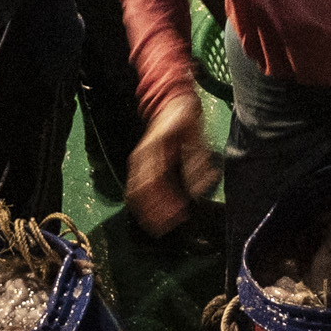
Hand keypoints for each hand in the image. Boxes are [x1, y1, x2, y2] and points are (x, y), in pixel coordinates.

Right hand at [124, 91, 218, 234]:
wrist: (170, 103)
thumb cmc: (184, 119)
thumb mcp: (195, 137)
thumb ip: (196, 163)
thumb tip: (197, 190)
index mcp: (152, 150)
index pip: (153, 183)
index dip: (163, 203)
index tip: (178, 216)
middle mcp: (140, 158)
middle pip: (138, 193)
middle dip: (152, 214)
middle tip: (170, 227)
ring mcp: (137, 163)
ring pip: (133, 194)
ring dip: (146, 213)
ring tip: (162, 226)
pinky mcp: (139, 167)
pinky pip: (135, 191)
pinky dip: (143, 205)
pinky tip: (155, 215)